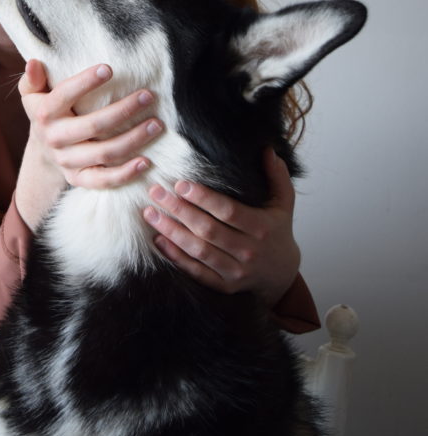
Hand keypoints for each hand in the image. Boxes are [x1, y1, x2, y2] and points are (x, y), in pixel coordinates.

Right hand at [15, 60, 162, 228]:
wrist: (43, 150)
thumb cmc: (46, 111)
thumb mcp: (33, 93)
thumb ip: (33, 78)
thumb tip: (33, 63)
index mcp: (45, 113)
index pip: (64, 95)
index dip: (85, 82)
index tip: (109, 68)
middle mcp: (55, 139)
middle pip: (93, 125)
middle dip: (123, 110)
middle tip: (147, 96)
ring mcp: (67, 161)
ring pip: (105, 153)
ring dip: (133, 139)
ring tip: (155, 124)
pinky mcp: (79, 179)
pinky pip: (104, 180)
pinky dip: (126, 174)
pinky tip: (146, 161)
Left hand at [143, 149, 300, 305]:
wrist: (282, 274)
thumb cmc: (278, 231)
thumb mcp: (284, 202)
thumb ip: (277, 176)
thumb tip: (267, 150)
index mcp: (262, 227)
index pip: (228, 211)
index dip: (203, 198)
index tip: (180, 184)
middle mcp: (248, 251)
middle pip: (208, 230)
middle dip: (179, 211)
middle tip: (156, 193)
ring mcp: (236, 271)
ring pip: (199, 251)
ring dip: (172, 232)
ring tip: (151, 214)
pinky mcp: (224, 285)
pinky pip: (197, 272)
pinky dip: (176, 257)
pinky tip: (159, 241)